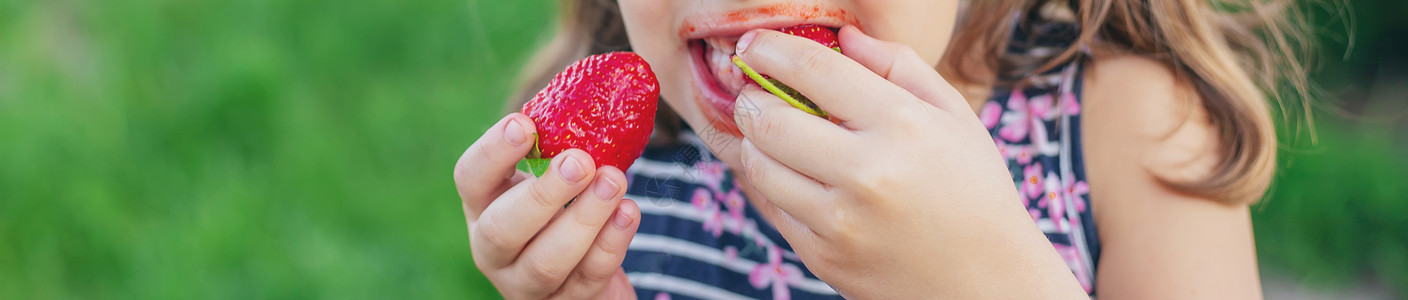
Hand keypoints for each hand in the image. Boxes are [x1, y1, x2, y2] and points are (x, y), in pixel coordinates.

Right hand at [454, 114, 640, 299]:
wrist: (589, 268)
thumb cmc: (569, 203)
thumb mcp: (555, 173)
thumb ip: (563, 142)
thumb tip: (598, 91)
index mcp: (484, 204)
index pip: (470, 178)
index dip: (493, 152)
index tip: (525, 124)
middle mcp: (495, 248)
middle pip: (504, 229)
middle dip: (544, 193)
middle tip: (580, 161)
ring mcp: (527, 284)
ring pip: (546, 261)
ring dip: (584, 218)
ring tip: (614, 180)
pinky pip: (588, 277)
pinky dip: (612, 242)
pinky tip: (629, 211)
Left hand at [731, 26, 1085, 297]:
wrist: (987, 281)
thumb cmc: (973, 190)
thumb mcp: (954, 116)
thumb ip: (899, 66)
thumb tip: (844, 37)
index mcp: (904, 126)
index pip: (815, 71)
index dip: (771, 50)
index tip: (755, 45)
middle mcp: (869, 173)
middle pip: (769, 118)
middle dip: (750, 97)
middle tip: (754, 92)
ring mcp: (841, 221)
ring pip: (759, 164)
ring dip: (754, 142)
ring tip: (773, 134)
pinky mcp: (824, 257)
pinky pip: (772, 207)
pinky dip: (772, 184)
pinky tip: (793, 174)